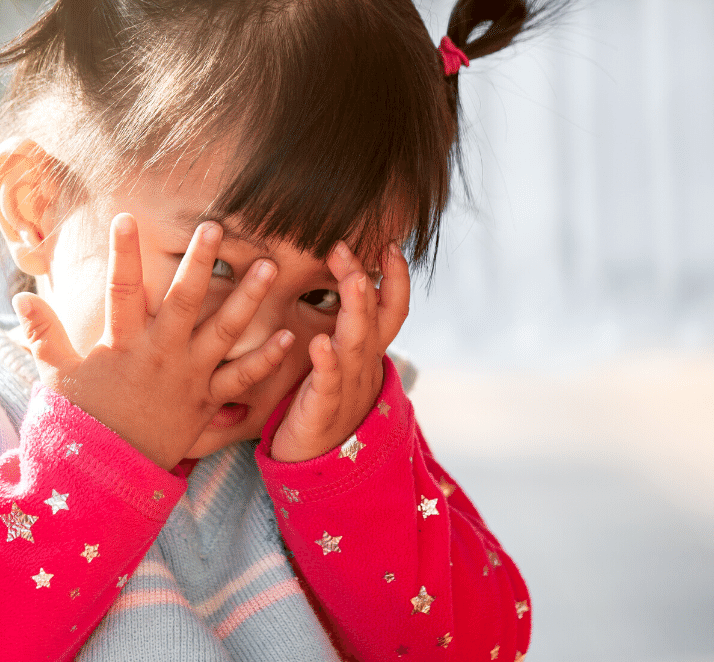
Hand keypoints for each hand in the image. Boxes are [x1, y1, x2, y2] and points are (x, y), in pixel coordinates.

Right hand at [13, 214, 294, 468]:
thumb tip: (21, 300)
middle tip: (216, 226)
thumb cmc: (84, 419)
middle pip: (182, 301)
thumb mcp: (58, 378)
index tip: (125, 217)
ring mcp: (188, 378)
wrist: (108, 473)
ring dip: (248, 299)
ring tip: (269, 266)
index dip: (122, 254)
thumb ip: (45, 336)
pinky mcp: (208, 402)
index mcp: (122, 345)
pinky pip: (242, 379)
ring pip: (223, 332)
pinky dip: (266, 359)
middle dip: (199, 262)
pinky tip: (289, 335)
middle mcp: (159, 356)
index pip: (121, 291)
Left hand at [270, 242, 409, 462]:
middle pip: (371, 317)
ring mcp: (346, 388)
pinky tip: (319, 343)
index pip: (391, 310)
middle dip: (361, 279)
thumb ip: (346, 327)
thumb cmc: (322, 405)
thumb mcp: (341, 363)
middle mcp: (363, 366)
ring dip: (355, 310)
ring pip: (356, 344)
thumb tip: (349, 283)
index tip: (389, 245)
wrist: (318, 468)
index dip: (395, 279)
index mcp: (367, 353)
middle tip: (345, 246)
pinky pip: (327, 384)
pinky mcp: (322, 410)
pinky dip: (326, 364)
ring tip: (353, 278)